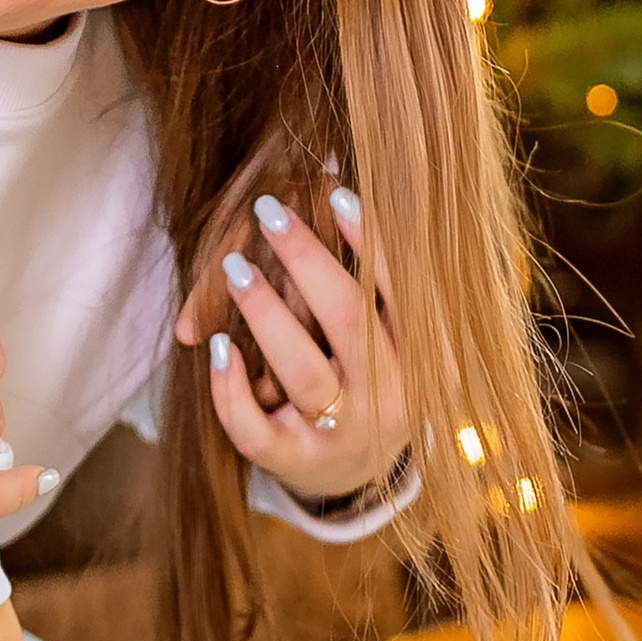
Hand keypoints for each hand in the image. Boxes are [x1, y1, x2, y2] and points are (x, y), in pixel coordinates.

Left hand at [172, 186, 412, 506]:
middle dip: (306, 261)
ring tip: (233, 267)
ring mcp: (344, 434)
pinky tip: (215, 347)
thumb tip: (331, 167)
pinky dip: (231, 390)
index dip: (371, 241)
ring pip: (303, 372)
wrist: (361, 473)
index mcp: (426, 358)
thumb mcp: (393, 330)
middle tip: (267, 210)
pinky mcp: (296, 461)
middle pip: (349, 322)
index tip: (333, 191)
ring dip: (265, 314)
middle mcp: (392, 399)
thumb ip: (376, 273)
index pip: (406, 293)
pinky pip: (257, 430)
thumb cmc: (373, 376)